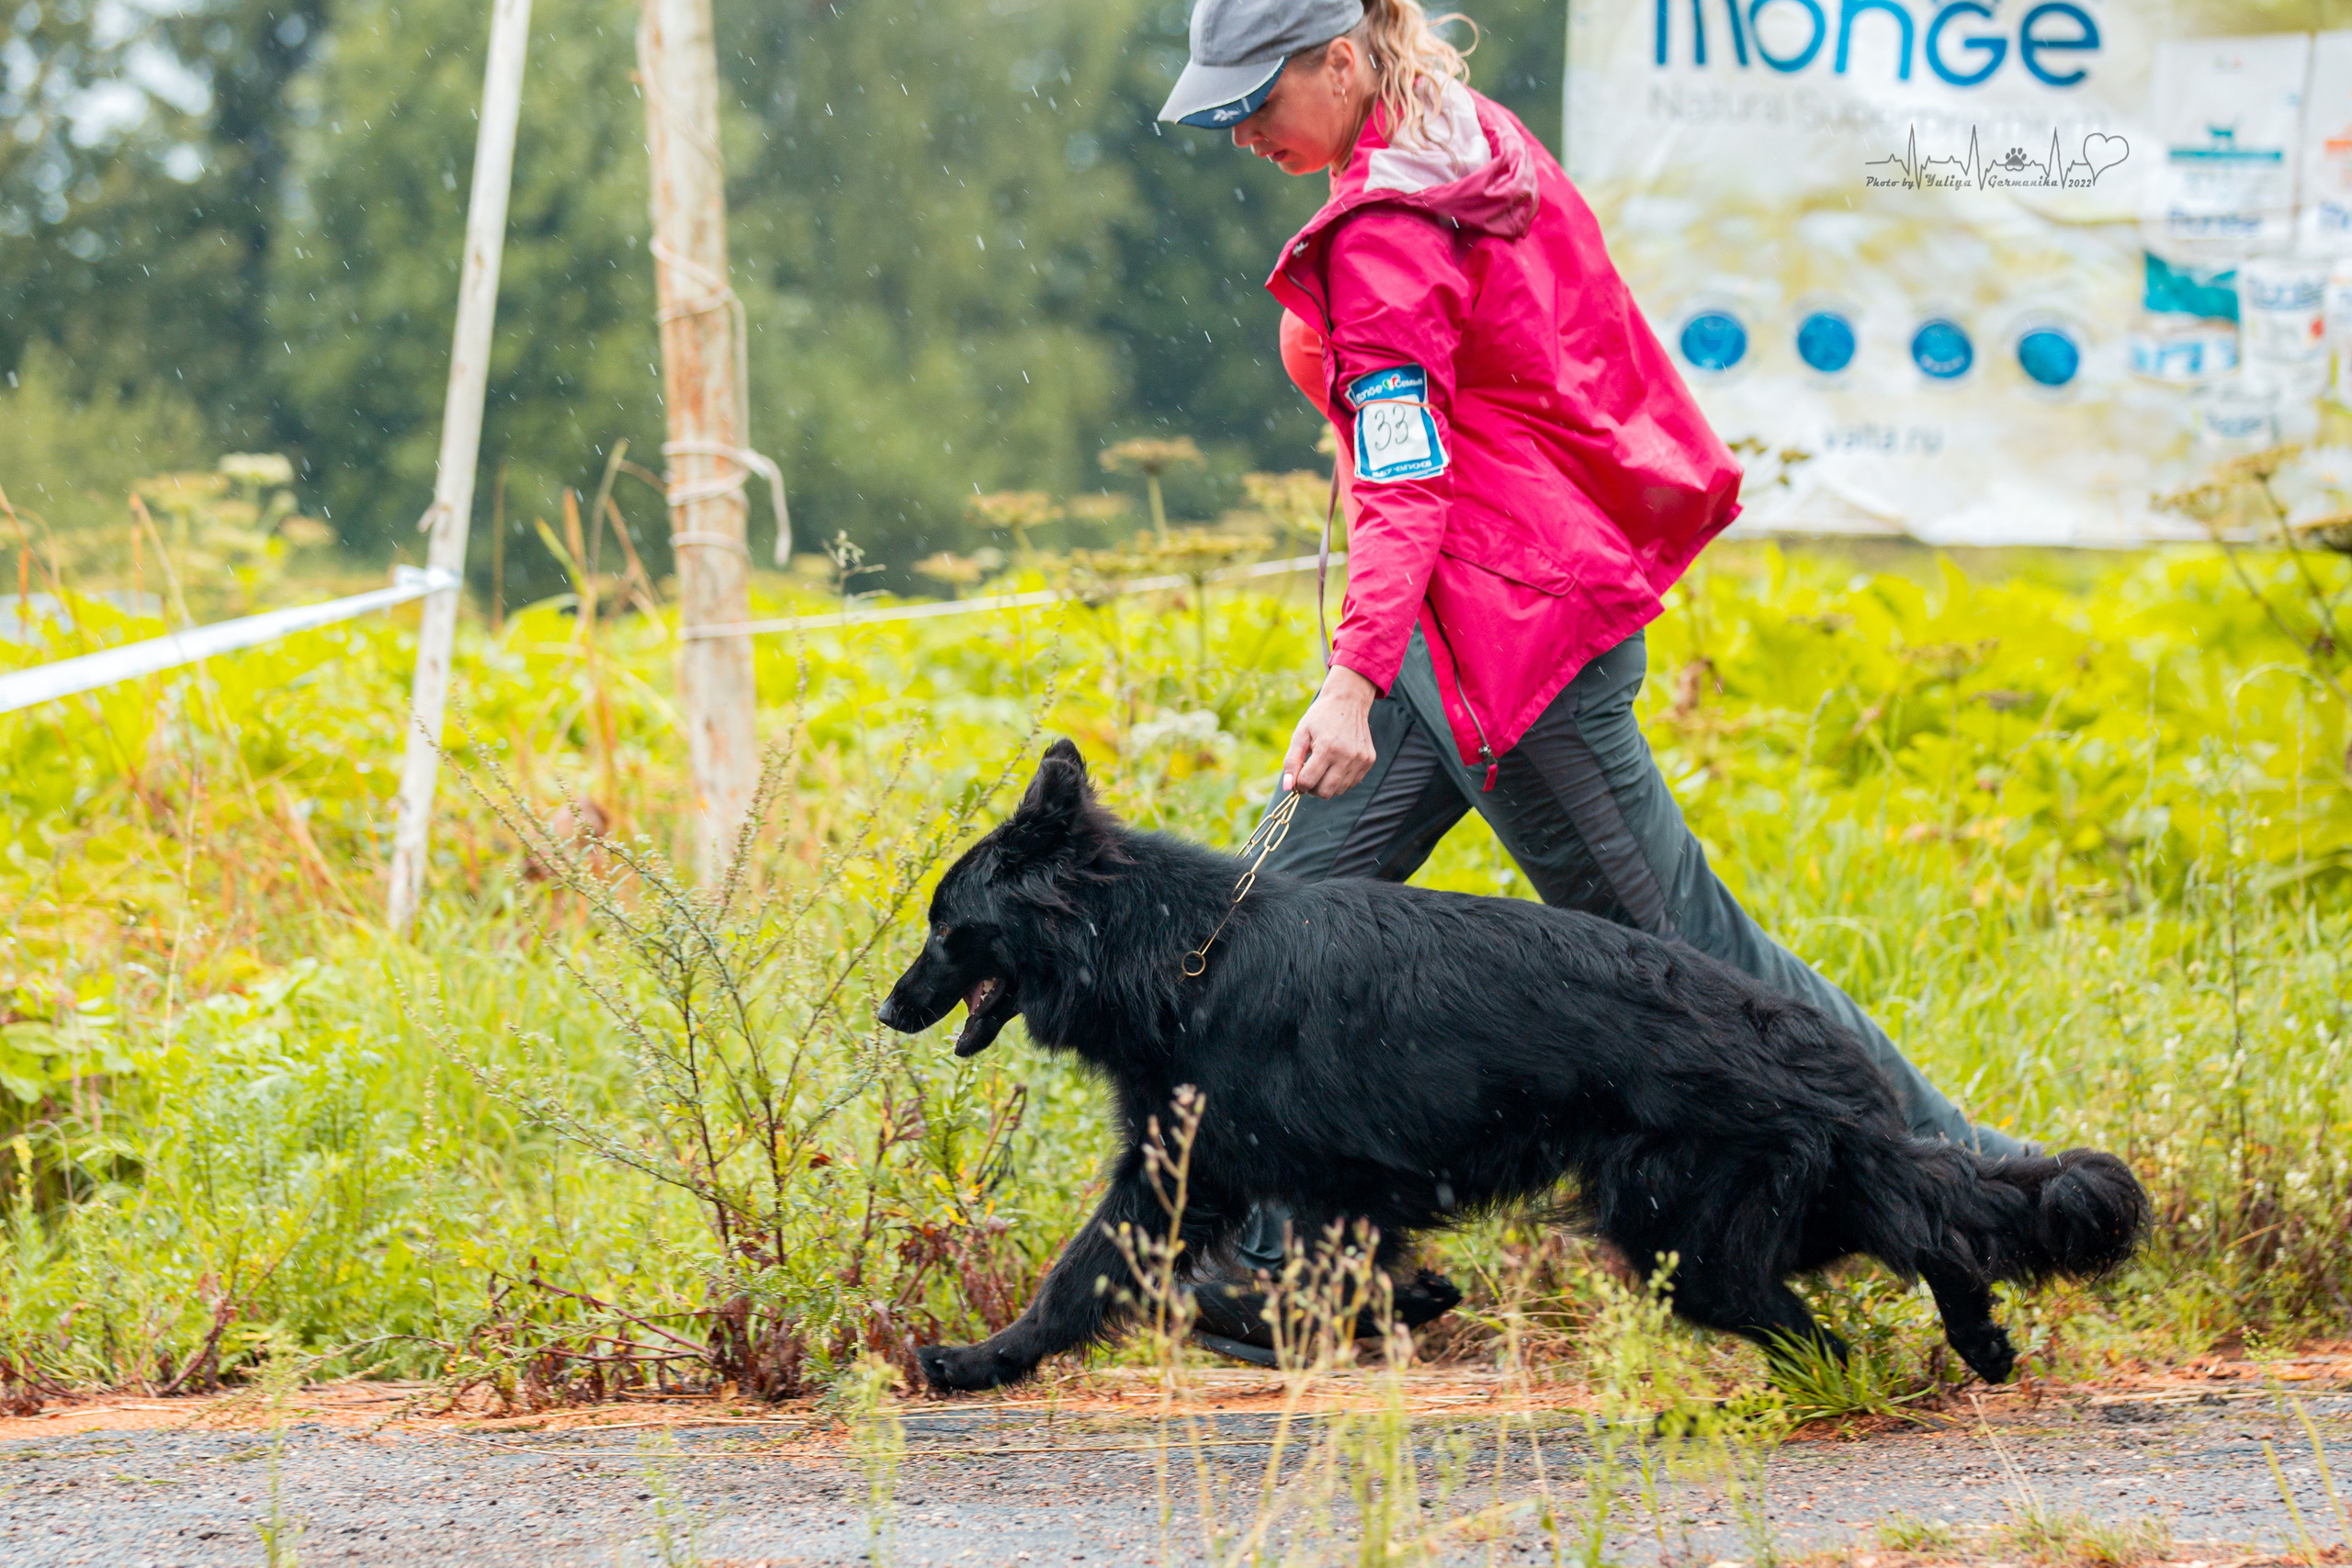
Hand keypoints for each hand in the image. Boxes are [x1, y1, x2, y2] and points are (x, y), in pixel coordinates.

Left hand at [1281, 666, 1378, 797]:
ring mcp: (1360, 760)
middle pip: (1325, 792)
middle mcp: (1347, 756)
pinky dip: (1340, 779)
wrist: (1348, 701)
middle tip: (1309, 774)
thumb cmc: (1320, 718)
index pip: (1308, 782)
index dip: (1299, 783)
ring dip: (1327, 784)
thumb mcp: (1300, 734)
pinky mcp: (1369, 761)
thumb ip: (1291, 762)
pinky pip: (1351, 783)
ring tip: (1323, 766)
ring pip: (1339, 790)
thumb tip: (1288, 787)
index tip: (1298, 776)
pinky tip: (1336, 763)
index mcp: (1327, 748)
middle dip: (1313, 788)